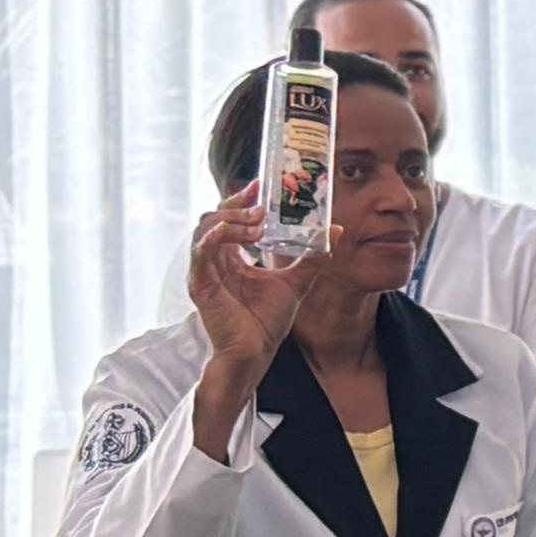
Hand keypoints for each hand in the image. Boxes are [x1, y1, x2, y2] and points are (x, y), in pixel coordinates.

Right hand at [185, 190, 308, 375]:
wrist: (257, 351)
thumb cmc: (266, 319)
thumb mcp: (295, 281)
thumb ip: (312, 256)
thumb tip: (335, 230)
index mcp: (231, 256)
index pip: (229, 218)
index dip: (241, 199)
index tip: (260, 185)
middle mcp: (214, 259)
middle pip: (214, 216)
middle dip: (237, 205)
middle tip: (262, 204)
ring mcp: (204, 270)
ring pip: (207, 228)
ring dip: (233, 219)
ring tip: (259, 222)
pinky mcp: (200, 283)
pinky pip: (202, 251)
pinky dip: (220, 236)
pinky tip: (246, 235)